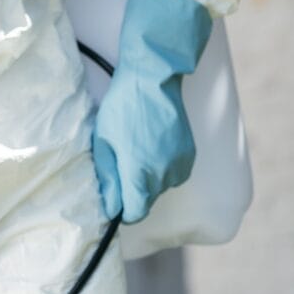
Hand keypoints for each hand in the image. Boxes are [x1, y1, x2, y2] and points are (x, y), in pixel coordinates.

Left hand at [92, 0, 211, 223]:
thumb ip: (108, 179)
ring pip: (160, 188)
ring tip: (137, 150)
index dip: (121, 210)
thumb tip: (110, 207)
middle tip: (121, 165)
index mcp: (140, 175)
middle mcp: (164, 175)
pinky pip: (173, 174)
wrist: (154, 79)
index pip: (133, 214)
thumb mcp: (104, 142)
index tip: (114, 198)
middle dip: (133, 193)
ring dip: (148, 180)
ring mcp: (180, 165)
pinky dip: (162, 168)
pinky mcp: (189, 155)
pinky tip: (152, 147)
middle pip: (147, 202)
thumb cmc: (123, 108)